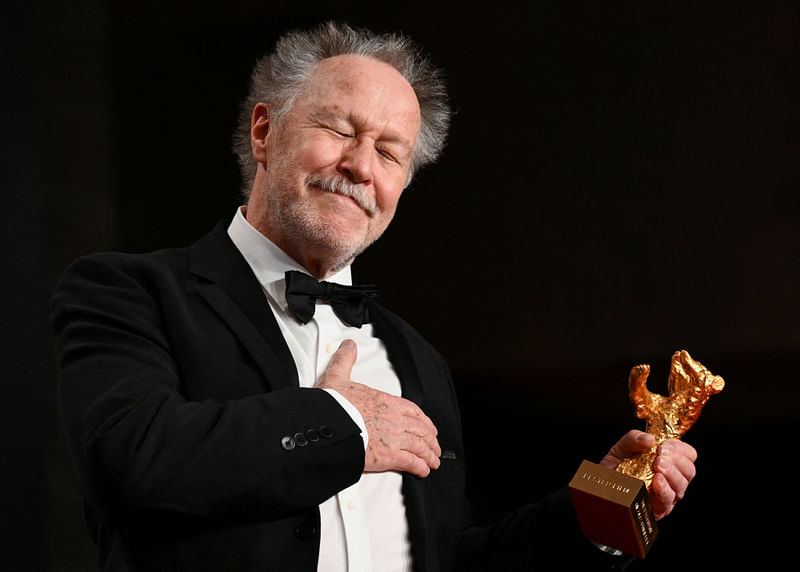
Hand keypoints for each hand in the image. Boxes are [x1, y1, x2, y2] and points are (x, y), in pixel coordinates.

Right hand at [316, 340, 441, 477]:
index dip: (423, 419)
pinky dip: (420, 467)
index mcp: (384, 401)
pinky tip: (424, 470)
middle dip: (430, 439)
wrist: (326, 424)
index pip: (412, 410)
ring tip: (433, 461)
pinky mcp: (388, 456)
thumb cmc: (331, 405)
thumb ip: (345, 360)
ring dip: (429, 454)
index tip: (428, 425)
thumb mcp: (337, 376)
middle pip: (421, 429)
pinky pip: (412, 462)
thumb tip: (348, 346)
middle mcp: (393, 418)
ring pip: (420, 445)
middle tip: (435, 447)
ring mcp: (393, 437)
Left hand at [599, 430, 696, 519]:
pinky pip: (667, 501)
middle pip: (689, 471)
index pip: (689, 455)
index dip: (681, 449)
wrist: (600, 487)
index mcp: (669, 462)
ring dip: (672, 473)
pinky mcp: (657, 509)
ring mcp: (667, 495)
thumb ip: (634, 438)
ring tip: (657, 464)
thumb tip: (650, 439)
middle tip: (660, 454)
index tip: (665, 445)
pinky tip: (657, 480)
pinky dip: (664, 489)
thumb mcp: (622, 447)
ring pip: (681, 486)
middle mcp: (672, 479)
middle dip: (677, 460)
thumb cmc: (616, 467)